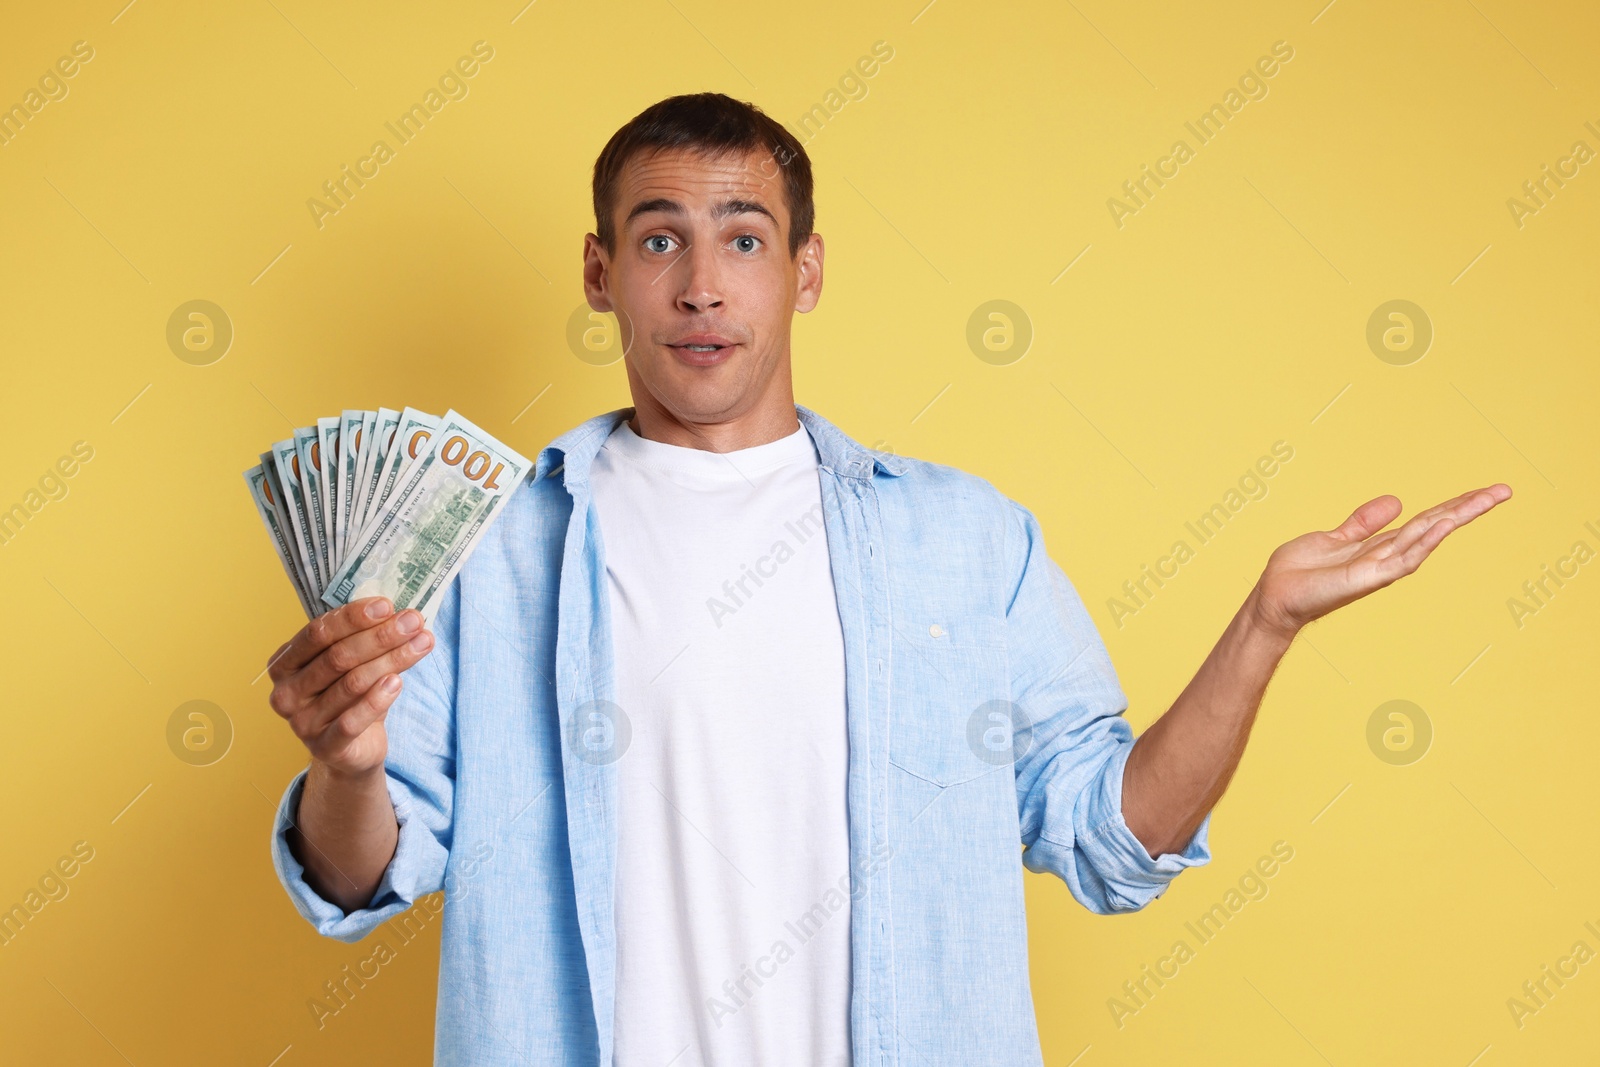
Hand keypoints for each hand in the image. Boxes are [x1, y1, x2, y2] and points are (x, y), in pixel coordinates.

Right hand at [265, 597, 434, 776]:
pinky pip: (353, 721)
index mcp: (284, 664)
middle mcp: (286, 693)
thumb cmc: (349, 697)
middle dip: (381, 636)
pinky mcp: (325, 747)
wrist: (351, 749)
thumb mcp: (350, 664)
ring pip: (352, 683)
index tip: (387, 605)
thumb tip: (396, 613)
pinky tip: (398, 682)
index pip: (317, 633)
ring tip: (422, 643)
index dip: (353, 617)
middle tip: (413, 621)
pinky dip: (377, 699)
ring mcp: (302, 723)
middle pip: (338, 656)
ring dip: (392, 660)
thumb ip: (361, 638)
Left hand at [1250, 483, 1512, 638]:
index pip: (1426, 521)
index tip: (1488, 491)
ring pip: (1426, 538)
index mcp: (1380, 546)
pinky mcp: (1368, 578)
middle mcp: (1387, 557)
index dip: (1455, 505)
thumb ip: (1363, 522)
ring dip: (1455, 518)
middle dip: (1469, 509)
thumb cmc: (1299, 572)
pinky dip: (1424, 542)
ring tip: (1484, 499)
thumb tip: (1397, 501)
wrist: (1273, 597)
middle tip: (1505, 490)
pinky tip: (1443, 525)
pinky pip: (1403, 559)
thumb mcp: (1334, 537)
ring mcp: (1380, 568)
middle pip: (1435, 526)